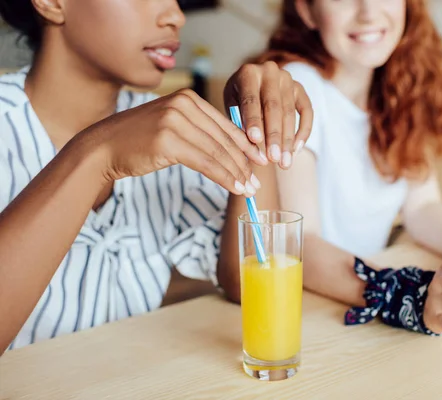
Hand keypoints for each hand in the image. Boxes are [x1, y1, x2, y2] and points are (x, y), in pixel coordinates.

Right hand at [85, 89, 267, 195]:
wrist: (103, 147)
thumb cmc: (138, 141)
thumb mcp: (172, 126)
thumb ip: (199, 131)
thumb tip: (231, 151)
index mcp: (188, 98)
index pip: (225, 125)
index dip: (245, 146)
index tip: (260, 162)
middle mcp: (184, 104)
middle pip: (224, 139)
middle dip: (245, 163)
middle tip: (257, 182)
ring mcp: (175, 121)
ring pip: (218, 152)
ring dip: (237, 174)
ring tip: (249, 190)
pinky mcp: (168, 140)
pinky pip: (206, 163)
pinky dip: (224, 177)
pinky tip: (235, 188)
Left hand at [224, 61, 313, 168]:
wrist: (253, 83)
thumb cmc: (238, 100)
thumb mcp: (232, 108)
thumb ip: (240, 125)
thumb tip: (254, 153)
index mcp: (247, 73)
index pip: (251, 99)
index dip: (253, 120)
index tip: (255, 141)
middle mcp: (270, 72)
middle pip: (274, 107)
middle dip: (274, 135)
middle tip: (274, 159)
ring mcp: (287, 79)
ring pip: (290, 112)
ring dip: (288, 140)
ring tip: (284, 162)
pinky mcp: (300, 89)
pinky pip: (307, 111)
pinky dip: (303, 132)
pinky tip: (296, 150)